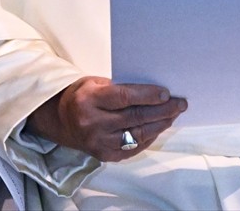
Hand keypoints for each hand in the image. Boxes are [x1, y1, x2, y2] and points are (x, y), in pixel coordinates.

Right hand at [25, 76, 186, 161]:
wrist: (59, 121)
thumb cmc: (81, 96)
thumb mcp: (94, 83)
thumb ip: (119, 87)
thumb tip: (152, 90)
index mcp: (89, 101)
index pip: (125, 98)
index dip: (148, 96)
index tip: (167, 93)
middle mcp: (92, 124)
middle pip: (135, 117)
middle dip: (162, 111)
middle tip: (180, 104)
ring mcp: (98, 143)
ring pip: (137, 135)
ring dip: (159, 125)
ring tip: (173, 115)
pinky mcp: (104, 156)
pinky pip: (133, 148)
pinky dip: (148, 138)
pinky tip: (159, 128)